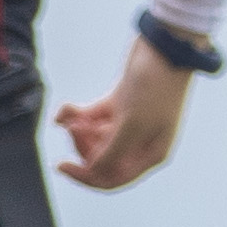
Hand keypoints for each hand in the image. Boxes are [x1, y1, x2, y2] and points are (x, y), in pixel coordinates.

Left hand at [57, 38, 195, 190]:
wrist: (164, 47)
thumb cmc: (155, 88)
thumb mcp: (132, 125)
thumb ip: (111, 153)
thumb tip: (92, 172)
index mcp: (150, 153)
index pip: (114, 178)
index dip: (86, 176)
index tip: (62, 165)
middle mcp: (141, 141)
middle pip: (101, 158)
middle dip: (83, 144)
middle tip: (75, 127)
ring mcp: (130, 122)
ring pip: (95, 137)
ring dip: (78, 127)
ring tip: (70, 111)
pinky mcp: (120, 103)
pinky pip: (93, 117)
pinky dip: (78, 114)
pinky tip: (65, 109)